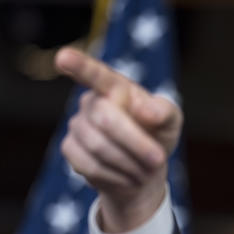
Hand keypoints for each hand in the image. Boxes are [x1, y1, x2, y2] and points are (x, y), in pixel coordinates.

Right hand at [55, 47, 182, 233]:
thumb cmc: (157, 136)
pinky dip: (116, 176)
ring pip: (98, 146)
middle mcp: (91, 102)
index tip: (63, 57)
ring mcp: (77, 124)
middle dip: (136, 143)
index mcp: (115, 87)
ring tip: (146, 169)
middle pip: (106, 119)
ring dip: (129, 163)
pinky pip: (90, 165)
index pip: (96, 74)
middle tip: (158, 160)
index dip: (79, 65)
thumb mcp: (170, 122)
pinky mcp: (70, 148)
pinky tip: (128, 176)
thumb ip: (164, 111)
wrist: (144, 169)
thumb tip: (145, 111)